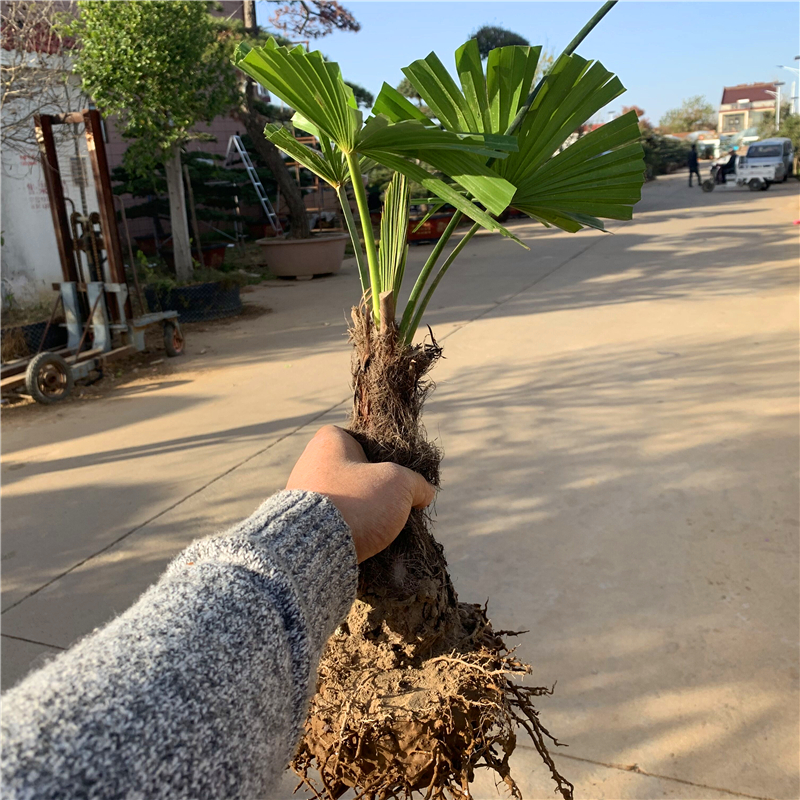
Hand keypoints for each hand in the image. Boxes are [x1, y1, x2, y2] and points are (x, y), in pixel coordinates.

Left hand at [286, 425, 435, 562]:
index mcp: (328, 440)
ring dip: (363, 511)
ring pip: (346, 497)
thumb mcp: (400, 484)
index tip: (399, 477)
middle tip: (395, 505)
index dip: (387, 457)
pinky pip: (332, 519)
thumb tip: (425, 493)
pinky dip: (348, 527)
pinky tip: (363, 539)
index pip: (364, 440)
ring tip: (381, 527)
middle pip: (356, 472)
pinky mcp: (301, 520)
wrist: (316, 546)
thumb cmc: (358, 501)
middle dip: (376, 489)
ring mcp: (303, 492)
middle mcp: (309, 461)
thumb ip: (417, 483)